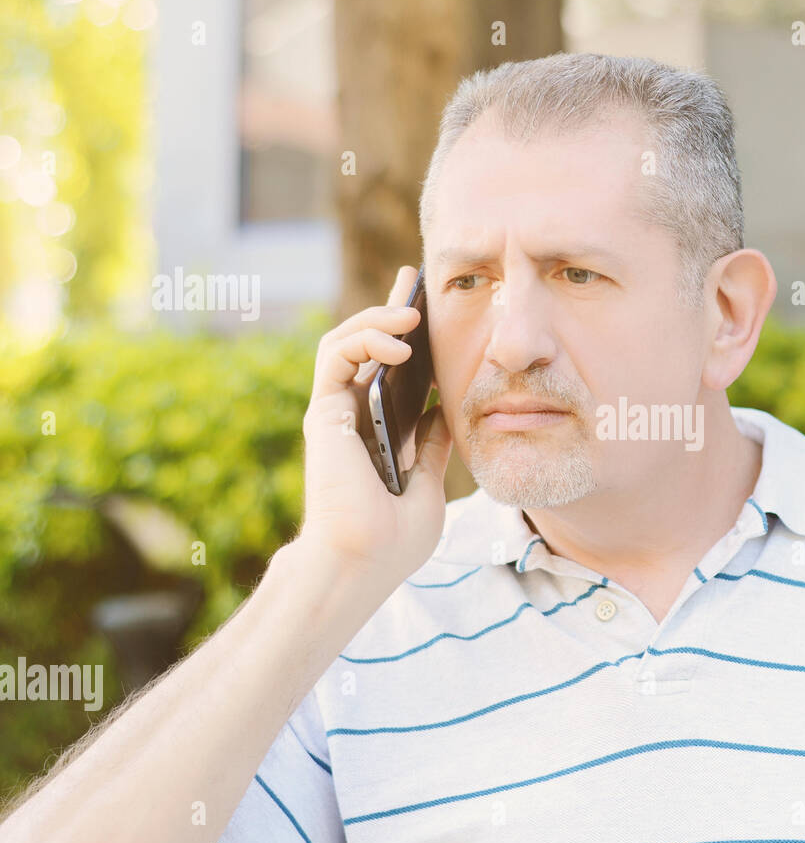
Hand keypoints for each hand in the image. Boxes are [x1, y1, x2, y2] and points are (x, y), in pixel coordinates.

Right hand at [298, 266, 452, 581]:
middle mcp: (354, 418)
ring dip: (377, 320)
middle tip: (411, 279)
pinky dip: (363, 341)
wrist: (364, 563)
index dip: (408, 340)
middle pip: (369, 349)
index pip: (393, 374)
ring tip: (411, 314)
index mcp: (379, 433)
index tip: (429, 310)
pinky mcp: (324, 413)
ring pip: (347, 344)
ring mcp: (336, 413)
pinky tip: (399, 347)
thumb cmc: (393, 540)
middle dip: (389, 311)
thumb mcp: (428, 487)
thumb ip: (432, 447)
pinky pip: (336, 357)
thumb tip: (443, 412)